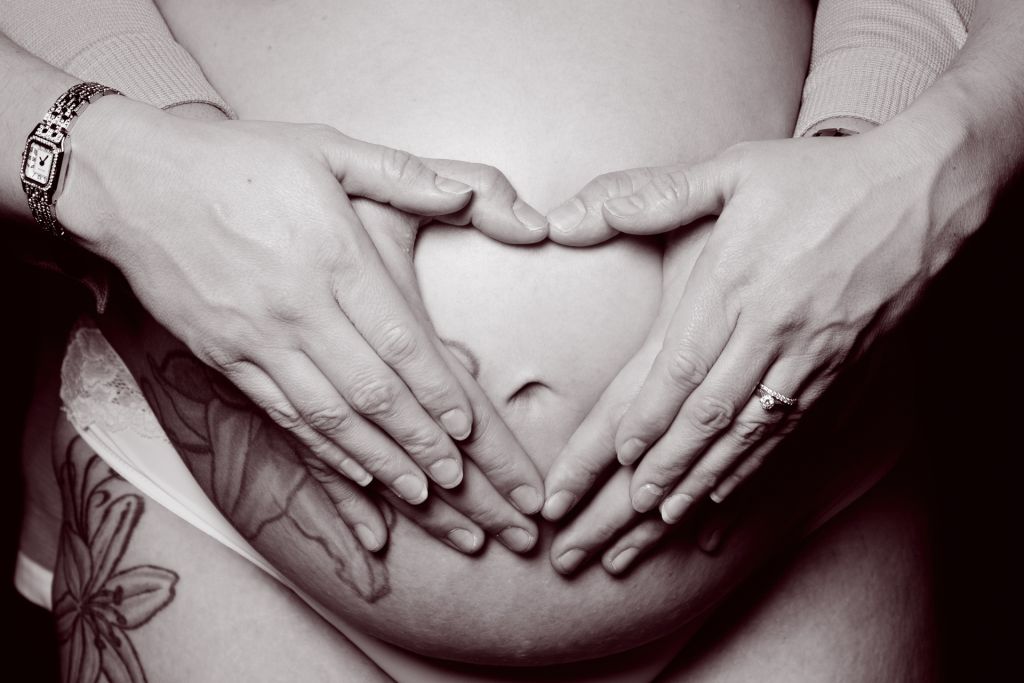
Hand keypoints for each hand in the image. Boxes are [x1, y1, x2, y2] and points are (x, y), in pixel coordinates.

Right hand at [61, 96, 546, 512]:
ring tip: (417, 492)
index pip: (399, 340)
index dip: (436, 390)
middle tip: (455, 479)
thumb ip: (400, 173)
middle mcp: (297, 307)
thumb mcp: (324, 146)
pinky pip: (282, 414)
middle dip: (417, 440)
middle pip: (370, 390)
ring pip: (328, 415)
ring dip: (377, 459)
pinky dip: (323, 449)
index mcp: (333, 255)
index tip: (466, 428)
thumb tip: (465, 191)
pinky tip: (354, 471)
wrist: (132, 181)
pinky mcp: (223, 356)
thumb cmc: (235, 160)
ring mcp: (256, 338)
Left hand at [545, 127, 960, 567]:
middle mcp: (777, 325)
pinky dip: (765, 465)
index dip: (651, 416)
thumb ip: (654, 196)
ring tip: (673, 512)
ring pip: (757, 431)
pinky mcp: (852, 366)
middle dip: (672, 463)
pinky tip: (736, 487)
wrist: (924, 190)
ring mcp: (819, 352)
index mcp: (739, 280)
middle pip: (716, 411)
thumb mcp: (733, 170)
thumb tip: (567, 216)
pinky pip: (804, 430)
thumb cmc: (820, 178)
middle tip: (636, 502)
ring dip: (711, 476)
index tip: (620, 454)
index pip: (685, 365)